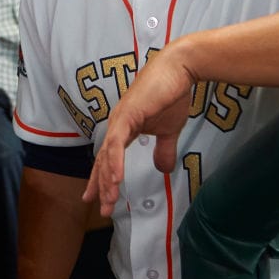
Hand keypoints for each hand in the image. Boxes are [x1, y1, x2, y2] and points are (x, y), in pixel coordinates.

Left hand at [87, 42, 195, 217]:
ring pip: (107, 155)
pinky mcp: (127, 115)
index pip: (108, 158)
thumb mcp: (170, 131)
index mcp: (124, 129)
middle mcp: (117, 125)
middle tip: (101, 208)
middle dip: (101, 185)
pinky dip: (114, 161)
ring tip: (107, 200)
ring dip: (107, 179)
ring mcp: (120, 119)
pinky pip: (117, 143)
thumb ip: (163, 150)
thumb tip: (164, 169)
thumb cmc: (173, 95)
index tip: (98, 198)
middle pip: (103, 160)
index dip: (103, 178)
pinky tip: (114, 178)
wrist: (179, 70)